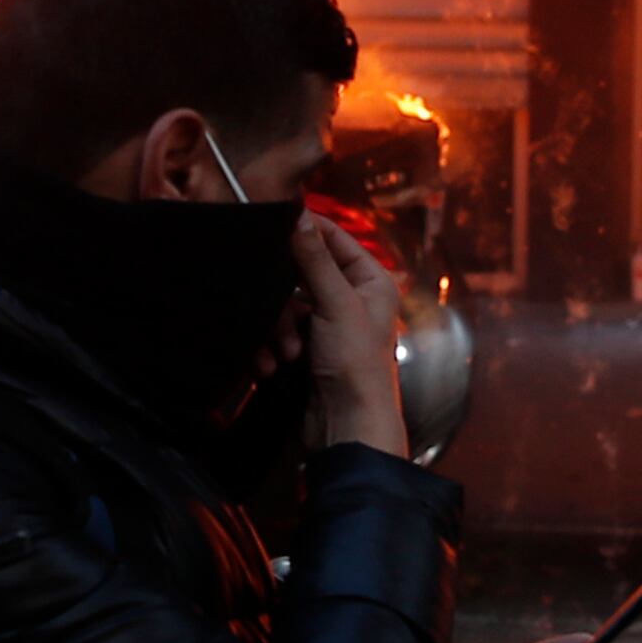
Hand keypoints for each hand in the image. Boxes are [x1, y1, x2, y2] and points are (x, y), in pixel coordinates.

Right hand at [289, 201, 410, 459]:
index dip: (306, 231)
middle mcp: (349, 298)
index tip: (273, 223)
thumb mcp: (336, 305)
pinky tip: (273, 366)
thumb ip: (315, 260)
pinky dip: (271, 347)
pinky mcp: (305, 349)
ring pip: (285, 305)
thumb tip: (299, 215)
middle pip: (301, 273)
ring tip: (287, 354)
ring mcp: (326, 324)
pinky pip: (278, 331)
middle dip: (286, 299)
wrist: (346, 427)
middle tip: (286, 317)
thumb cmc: (356, 366)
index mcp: (369, 281)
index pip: (334, 238)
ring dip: (278, 330)